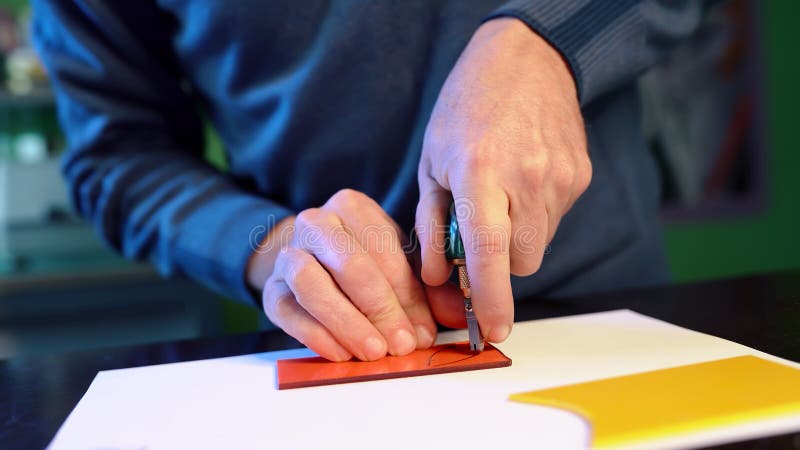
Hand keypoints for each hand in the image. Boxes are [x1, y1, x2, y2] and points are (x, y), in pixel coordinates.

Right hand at [248, 189, 436, 360]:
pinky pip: (287, 311)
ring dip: (346, 322)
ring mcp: (288, 254)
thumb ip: (424, 288)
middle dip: (379, 308)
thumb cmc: (365, 261)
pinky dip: (316, 335)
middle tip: (401, 343)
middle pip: (348, 263)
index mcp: (352, 207)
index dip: (405, 292)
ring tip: (373, 350)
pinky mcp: (271, 288)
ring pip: (310, 283)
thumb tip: (447, 320)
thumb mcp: (398, 263)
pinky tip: (343, 353)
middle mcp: (315, 223)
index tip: (422, 329)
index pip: (381, 248)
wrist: (311, 260)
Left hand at [415, 18, 591, 341]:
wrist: (526, 59)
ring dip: (517, 235)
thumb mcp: (432, 161)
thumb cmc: (467, 107)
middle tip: (480, 232)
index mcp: (482, 173)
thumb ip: (433, 221)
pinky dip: (535, 213)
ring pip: (540, 242)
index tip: (493, 331)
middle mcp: (528, 178)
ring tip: (501, 192)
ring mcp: (561, 178)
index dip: (491, 299)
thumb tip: (439, 275)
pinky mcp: (581, 175)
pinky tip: (522, 179)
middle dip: (499, 262)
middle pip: (522, 261)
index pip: (490, 253)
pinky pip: (555, 218)